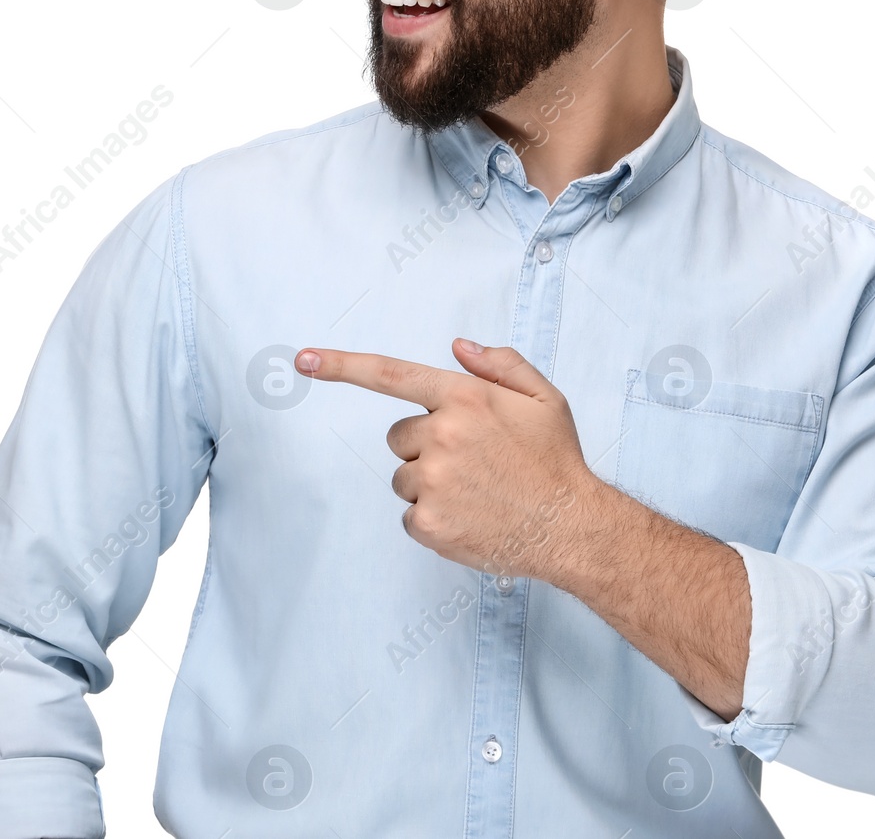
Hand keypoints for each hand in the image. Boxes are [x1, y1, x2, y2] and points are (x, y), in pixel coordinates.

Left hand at [295, 339, 595, 579]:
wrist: (571, 527)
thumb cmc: (557, 461)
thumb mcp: (543, 398)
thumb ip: (500, 365)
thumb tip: (458, 347)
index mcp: (465, 397)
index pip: (392, 375)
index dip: (342, 366)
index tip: (303, 360)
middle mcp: (443, 434)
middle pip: (399, 436)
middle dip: (425, 447)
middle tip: (472, 463)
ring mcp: (432, 480)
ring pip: (404, 477)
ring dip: (429, 484)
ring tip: (477, 492)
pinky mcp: (428, 522)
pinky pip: (410, 515)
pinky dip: (434, 519)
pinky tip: (471, 518)